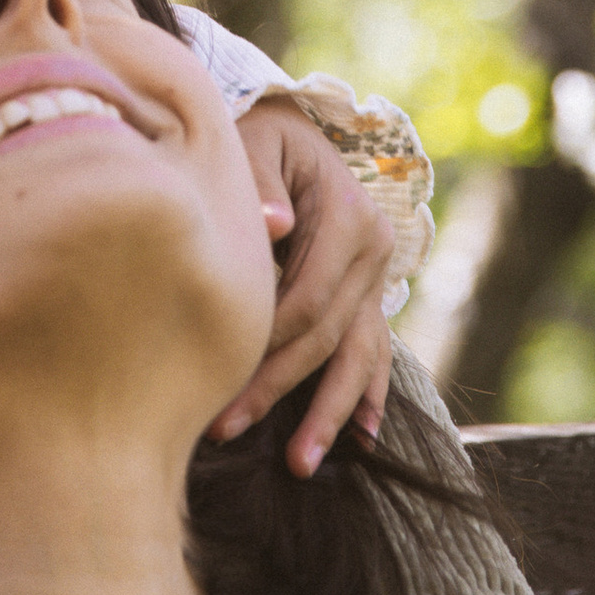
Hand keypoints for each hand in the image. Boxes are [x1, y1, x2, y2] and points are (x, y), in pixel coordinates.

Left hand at [208, 98, 394, 473]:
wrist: (291, 128)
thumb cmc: (259, 138)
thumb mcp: (253, 144)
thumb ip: (260, 186)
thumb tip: (274, 227)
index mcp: (347, 216)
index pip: (306, 299)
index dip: (265, 345)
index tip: (218, 380)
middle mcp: (373, 251)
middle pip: (327, 337)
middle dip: (279, 389)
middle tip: (227, 430)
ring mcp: (376, 278)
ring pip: (360, 355)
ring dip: (331, 413)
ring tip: (301, 465)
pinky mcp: (368, 295)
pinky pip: (375, 351)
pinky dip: (370, 395)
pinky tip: (363, 440)